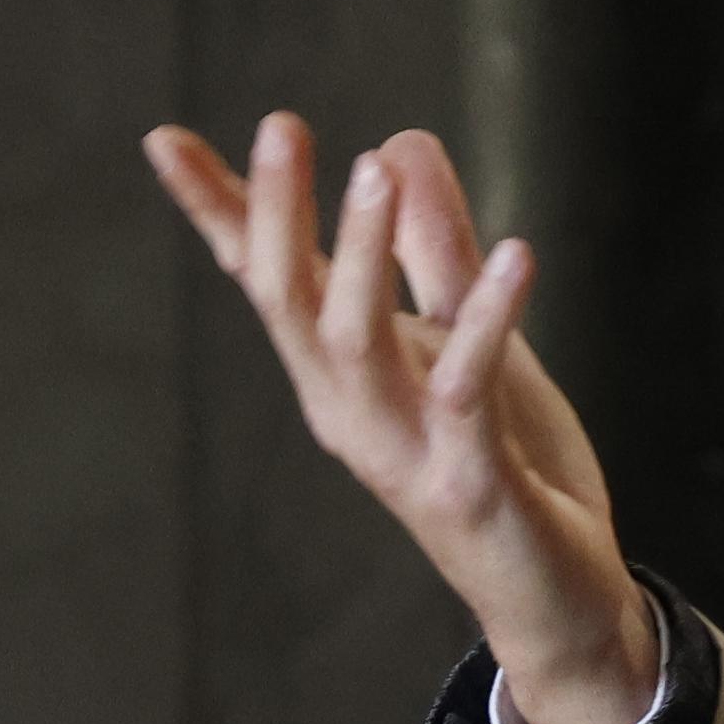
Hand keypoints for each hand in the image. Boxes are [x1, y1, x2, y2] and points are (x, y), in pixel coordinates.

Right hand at [145, 116, 659, 723]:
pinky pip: (466, 391)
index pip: (266, 281)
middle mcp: (349, 413)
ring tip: (373, 169)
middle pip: (289, 301)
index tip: (164, 138)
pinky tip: (517, 252)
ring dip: (362, 253)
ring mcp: (400, 452)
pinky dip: (486, 319)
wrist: (558, 600)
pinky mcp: (467, 484)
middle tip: (283, 124)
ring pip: (354, 341)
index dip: (221, 211)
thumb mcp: (473, 341)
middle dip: (279, 214)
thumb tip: (399, 141)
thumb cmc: (509, 470)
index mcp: (341, 377)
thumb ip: (436, 250)